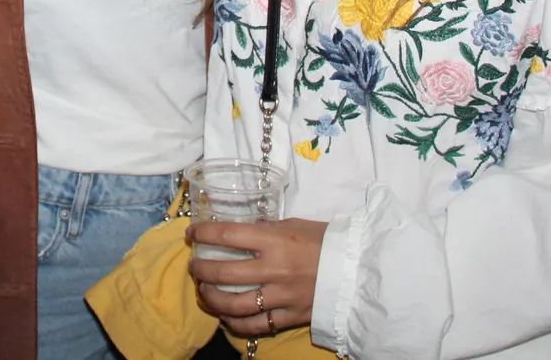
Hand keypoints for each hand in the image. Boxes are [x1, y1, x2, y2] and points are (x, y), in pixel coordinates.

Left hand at [189, 217, 326, 338]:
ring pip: (234, 303)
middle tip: (194, 266)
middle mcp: (274, 269)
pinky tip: (226, 317)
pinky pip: (256, 325)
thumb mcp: (294, 225)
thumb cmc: (326, 241)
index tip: (192, 234)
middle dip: (201, 269)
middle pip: (223, 272)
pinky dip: (236, 323)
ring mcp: (281, 296)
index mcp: (275, 240)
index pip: (227, 235)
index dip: (204, 234)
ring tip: (204, 292)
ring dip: (212, 298)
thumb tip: (241, 232)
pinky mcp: (289, 317)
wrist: (358, 270)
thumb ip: (266, 230)